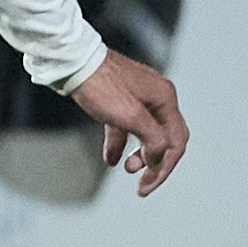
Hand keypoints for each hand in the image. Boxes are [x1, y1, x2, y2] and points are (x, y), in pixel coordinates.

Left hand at [66, 49, 187, 196]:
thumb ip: (152, 140)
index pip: (176, 142)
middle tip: (140, 183)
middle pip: (164, 138)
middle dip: (154, 163)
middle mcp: (157, 96)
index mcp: (165, 99)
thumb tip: (159, 159)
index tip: (147, 185)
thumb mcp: (130, 117)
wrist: (72, 61)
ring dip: (139, 154)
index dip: (164, 167)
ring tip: (125, 168)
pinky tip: (111, 159)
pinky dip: (121, 143)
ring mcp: (138, 96)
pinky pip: (126, 125)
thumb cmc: (100, 86)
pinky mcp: (119, 97)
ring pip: (146, 133)